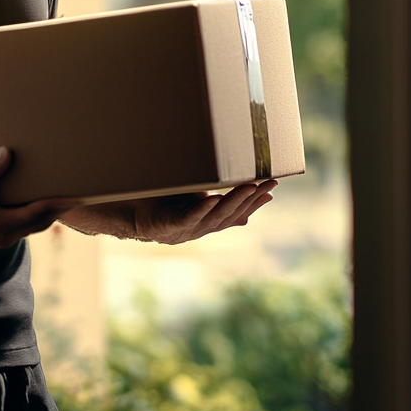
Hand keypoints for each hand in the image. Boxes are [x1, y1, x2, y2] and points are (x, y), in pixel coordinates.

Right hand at [0, 146, 79, 248]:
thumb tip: (7, 153)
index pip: (35, 213)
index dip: (55, 203)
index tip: (72, 195)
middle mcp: (2, 235)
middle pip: (39, 222)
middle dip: (58, 209)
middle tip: (78, 196)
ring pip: (32, 226)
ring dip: (48, 213)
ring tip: (64, 198)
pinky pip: (23, 226)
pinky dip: (35, 215)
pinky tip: (39, 203)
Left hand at [133, 181, 277, 244]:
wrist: (137, 218)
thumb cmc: (168, 207)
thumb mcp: (195, 201)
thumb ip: (218, 199)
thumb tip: (239, 190)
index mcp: (211, 220)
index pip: (240, 211)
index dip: (256, 200)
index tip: (272, 185)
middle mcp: (204, 226)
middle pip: (232, 213)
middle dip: (250, 198)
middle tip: (266, 183)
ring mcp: (189, 227)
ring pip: (216, 215)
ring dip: (233, 201)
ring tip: (249, 187)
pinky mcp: (171, 225)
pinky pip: (189, 217)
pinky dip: (202, 209)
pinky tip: (213, 199)